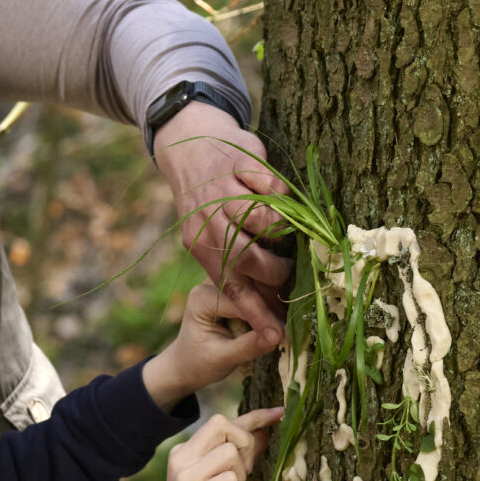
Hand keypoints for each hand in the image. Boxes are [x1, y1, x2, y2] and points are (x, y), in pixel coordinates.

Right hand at [132, 408, 282, 480]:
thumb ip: (239, 458)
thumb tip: (265, 432)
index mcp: (185, 452)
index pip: (223, 423)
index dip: (255, 416)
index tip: (279, 413)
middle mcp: (181, 457)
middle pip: (225, 427)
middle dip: (245, 447)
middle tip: (241, 476)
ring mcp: (185, 475)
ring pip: (231, 454)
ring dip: (239, 478)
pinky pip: (232, 480)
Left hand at [143, 283, 283, 406]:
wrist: (187, 362)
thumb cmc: (199, 363)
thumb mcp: (221, 359)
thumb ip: (248, 346)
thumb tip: (278, 336)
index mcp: (202, 298)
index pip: (240, 299)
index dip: (263, 314)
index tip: (283, 331)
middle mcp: (211, 282)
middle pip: (251, 285)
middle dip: (272, 302)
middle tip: (291, 322)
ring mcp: (224, 281)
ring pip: (257, 283)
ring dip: (274, 299)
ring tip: (288, 319)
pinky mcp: (235, 286)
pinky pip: (258, 288)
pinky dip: (271, 301)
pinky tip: (282, 314)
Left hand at [154, 104, 293, 339]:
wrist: (190, 145)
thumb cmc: (210, 199)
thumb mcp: (210, 234)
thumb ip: (234, 263)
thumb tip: (268, 303)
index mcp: (200, 244)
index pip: (230, 285)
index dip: (254, 311)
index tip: (275, 335)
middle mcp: (208, 220)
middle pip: (246, 257)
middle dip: (273, 271)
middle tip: (288, 272)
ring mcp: (223, 190)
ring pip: (260, 220)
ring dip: (277, 231)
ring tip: (283, 233)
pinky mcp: (239, 163)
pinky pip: (269, 186)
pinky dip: (279, 194)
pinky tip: (277, 195)